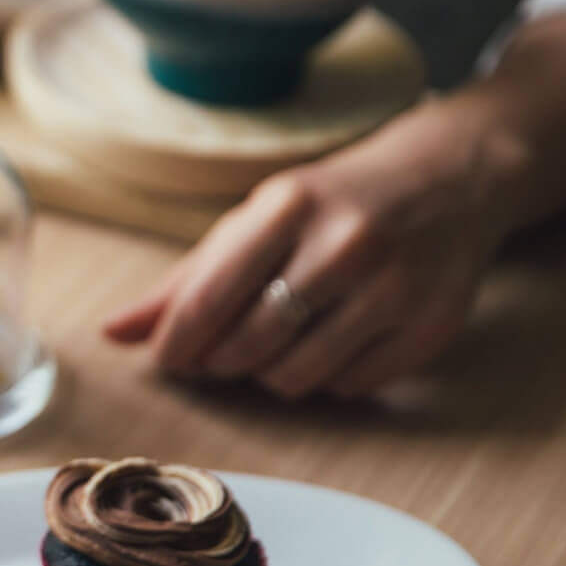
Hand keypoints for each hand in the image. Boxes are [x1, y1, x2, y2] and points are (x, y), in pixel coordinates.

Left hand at [102, 104, 519, 399]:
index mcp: (290, 206)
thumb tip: (113, 333)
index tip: (165, 360)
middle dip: (221, 360)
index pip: (209, 296)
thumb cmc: (333, 202)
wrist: (452, 178)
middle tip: (223, 350)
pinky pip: (350, 387)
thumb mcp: (258, 218)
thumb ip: (186, 279)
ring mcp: (396, 288)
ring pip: (297, 376)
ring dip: (270, 374)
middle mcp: (346, 245)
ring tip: (277, 344)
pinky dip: (326, 379)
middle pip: (249, 345)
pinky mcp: (432, 327)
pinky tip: (330, 343)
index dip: (176, 342)